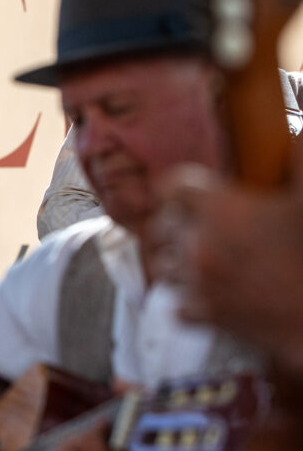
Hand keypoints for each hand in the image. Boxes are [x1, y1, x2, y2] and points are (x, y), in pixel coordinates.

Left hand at [151, 164, 302, 373]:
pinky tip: (210, 293)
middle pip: (161, 226)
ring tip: (206, 260)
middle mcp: (198, 245)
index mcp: (219, 210)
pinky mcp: (205, 317)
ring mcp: (198, 283)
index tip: (188, 193)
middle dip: (177, 224)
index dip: (181, 188)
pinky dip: (189, 300)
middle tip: (200, 227)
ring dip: (180, 262)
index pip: (172, 187)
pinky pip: (177, 305)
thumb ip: (300, 160)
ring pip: (164, 266)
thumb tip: (298, 133)